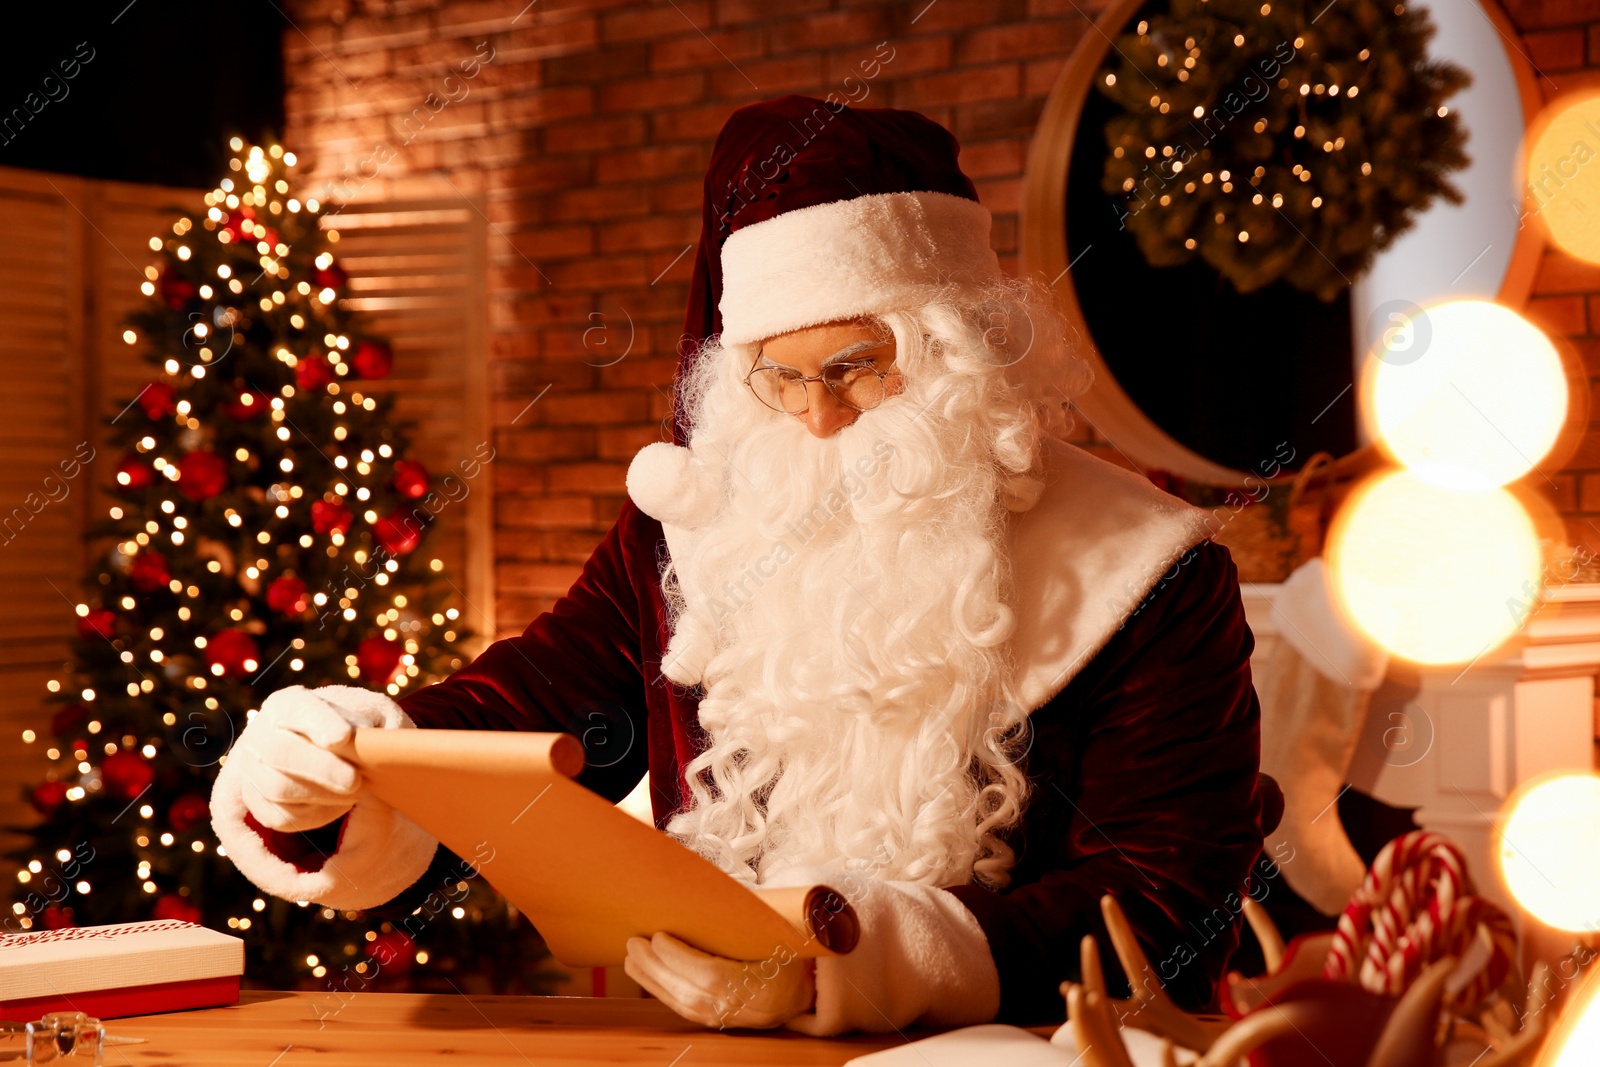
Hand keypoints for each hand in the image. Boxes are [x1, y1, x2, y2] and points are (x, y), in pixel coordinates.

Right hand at [232, 684, 407, 832]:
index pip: (297, 708)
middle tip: (356, 781)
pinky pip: (281, 817)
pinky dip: (315, 814)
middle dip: (321, 769)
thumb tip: (374, 742)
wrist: (337, 754)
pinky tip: (339, 803)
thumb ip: (373, 720)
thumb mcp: (370, 714)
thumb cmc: (355, 729)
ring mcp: (253, 770)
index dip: (319, 723)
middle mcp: (261, 734)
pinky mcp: (258, 803)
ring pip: (277, 788)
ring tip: (356, 791)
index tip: (344, 737)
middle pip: (278, 752)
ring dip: (322, 794)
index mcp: (288, 704)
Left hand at [624, 932, 815, 1028]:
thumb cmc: (789, 958)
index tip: (659, 936)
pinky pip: (682, 1008)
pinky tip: (646, 974)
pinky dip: (661, 991)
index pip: (709, 975)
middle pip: (687, 990)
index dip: (680, 958)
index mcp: (757, 985)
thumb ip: (752, 918)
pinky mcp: (715, 1021)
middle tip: (634, 942)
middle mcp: (738, 1006)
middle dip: (655, 966)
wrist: (803, 994)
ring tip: (632, 956)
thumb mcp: (779, 935)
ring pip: (680, 1002)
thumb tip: (720, 889)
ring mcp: (725, 1018)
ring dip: (651, 979)